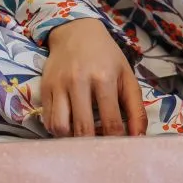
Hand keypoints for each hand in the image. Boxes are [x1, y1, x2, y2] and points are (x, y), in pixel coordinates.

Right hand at [41, 17, 147, 137]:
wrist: (76, 31)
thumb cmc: (106, 56)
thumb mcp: (126, 76)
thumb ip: (135, 108)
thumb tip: (138, 139)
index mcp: (104, 77)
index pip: (111, 122)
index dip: (116, 143)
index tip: (118, 150)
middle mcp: (79, 81)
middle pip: (84, 129)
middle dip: (93, 146)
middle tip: (100, 149)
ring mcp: (59, 85)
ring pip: (61, 128)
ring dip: (72, 140)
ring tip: (82, 137)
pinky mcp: (45, 88)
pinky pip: (48, 121)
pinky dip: (58, 131)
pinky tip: (70, 126)